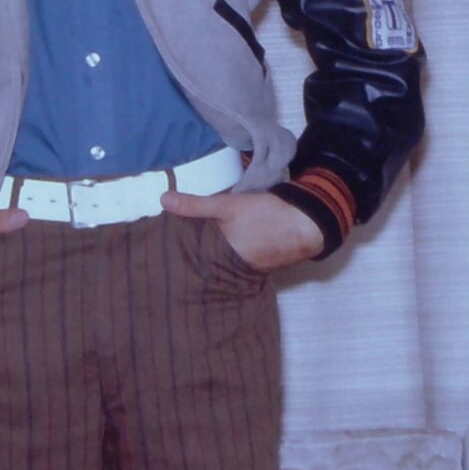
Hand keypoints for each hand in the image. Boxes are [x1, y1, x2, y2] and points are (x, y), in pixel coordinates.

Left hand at [161, 190, 323, 272]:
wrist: (306, 223)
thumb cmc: (265, 216)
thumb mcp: (227, 206)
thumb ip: (195, 205)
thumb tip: (162, 199)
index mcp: (220, 259)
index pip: (192, 258)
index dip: (179, 251)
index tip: (161, 244)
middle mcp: (232, 269)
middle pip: (206, 260)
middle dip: (193, 253)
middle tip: (170, 241)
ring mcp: (248, 267)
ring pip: (222, 259)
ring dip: (212, 251)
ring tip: (191, 240)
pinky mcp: (261, 262)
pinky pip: (237, 257)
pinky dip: (230, 249)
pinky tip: (224, 239)